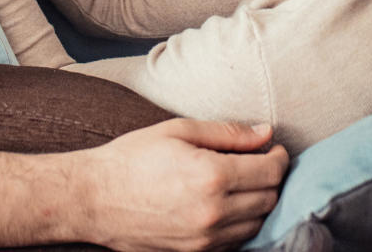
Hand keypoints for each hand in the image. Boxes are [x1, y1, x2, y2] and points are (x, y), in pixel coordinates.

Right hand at [79, 119, 288, 250]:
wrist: (93, 198)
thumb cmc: (132, 158)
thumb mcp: (178, 131)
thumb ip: (227, 133)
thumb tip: (265, 133)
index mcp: (211, 176)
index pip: (270, 170)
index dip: (278, 156)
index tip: (272, 147)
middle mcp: (214, 212)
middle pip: (270, 198)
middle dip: (272, 177)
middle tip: (259, 161)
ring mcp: (205, 238)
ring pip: (258, 223)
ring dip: (260, 202)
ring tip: (244, 182)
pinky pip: (237, 241)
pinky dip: (242, 223)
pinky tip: (228, 204)